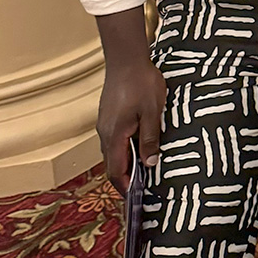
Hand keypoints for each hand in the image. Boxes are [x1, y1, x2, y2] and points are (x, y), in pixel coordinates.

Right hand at [96, 54, 166, 193]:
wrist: (126, 58)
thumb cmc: (141, 84)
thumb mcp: (152, 113)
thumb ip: (149, 139)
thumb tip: (149, 164)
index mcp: (114, 136)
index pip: (115, 170)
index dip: (124, 186)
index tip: (135, 198)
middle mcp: (105, 132)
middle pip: (112, 163)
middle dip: (125, 177)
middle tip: (143, 187)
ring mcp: (105, 123)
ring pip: (112, 150)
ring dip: (125, 162)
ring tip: (143, 169)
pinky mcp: (108, 115)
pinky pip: (114, 138)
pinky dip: (124, 148)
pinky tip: (138, 145)